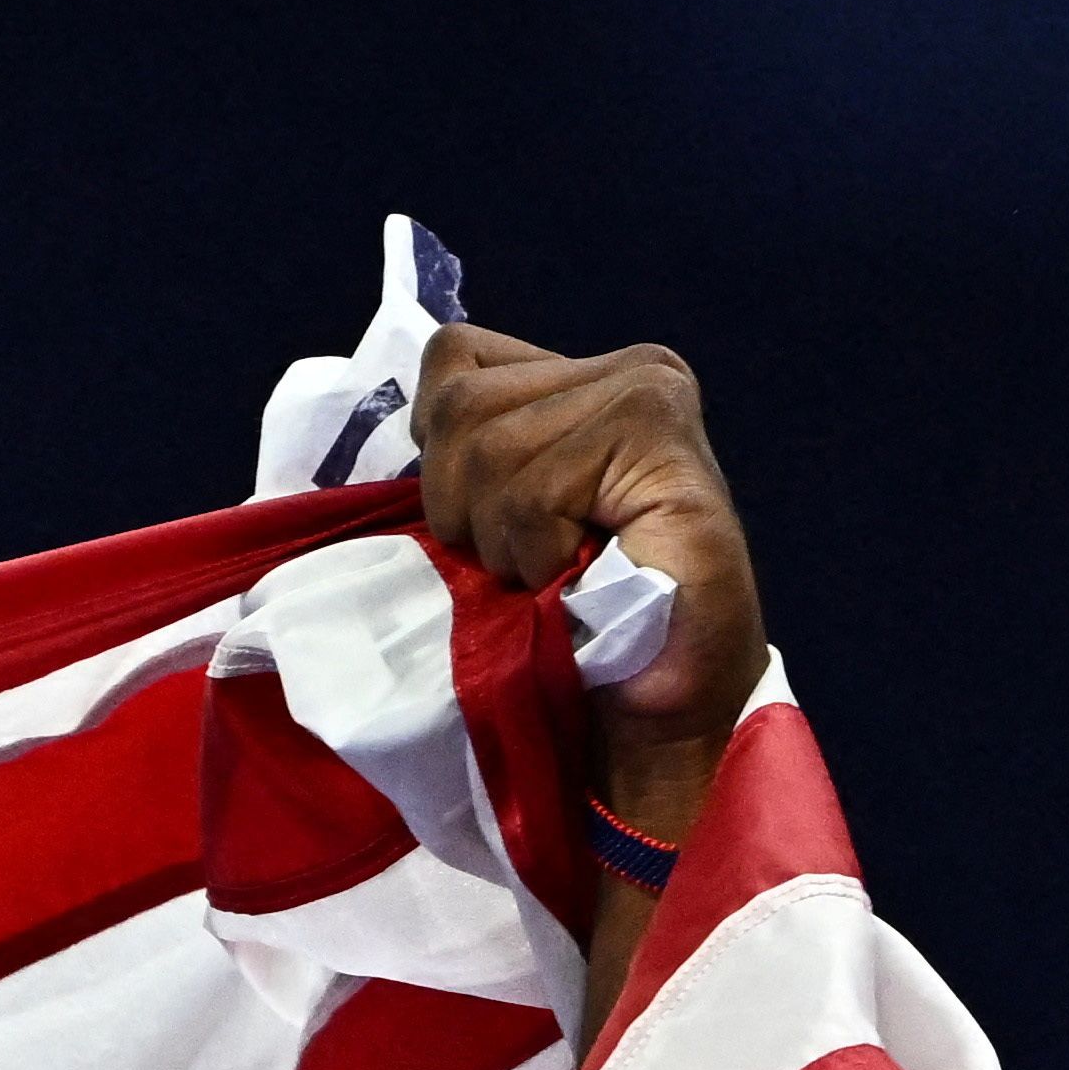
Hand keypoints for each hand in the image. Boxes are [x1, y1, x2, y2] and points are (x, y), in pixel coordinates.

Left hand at [413, 323, 766, 834]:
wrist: (658, 709)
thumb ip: (469, 450)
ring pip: (488, 452)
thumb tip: (408, 421)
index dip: (441, 455)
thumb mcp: (501, 517)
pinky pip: (532, 495)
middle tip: (528, 562)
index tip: (491, 523)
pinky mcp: (660, 444)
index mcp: (587, 374)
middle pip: (459, 405)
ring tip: (557, 574)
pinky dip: (537, 558)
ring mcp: (651, 398)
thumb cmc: (576, 623)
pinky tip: (581, 579)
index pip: (452, 360)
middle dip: (465, 508)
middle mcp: (631, 369)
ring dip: (505, 543)